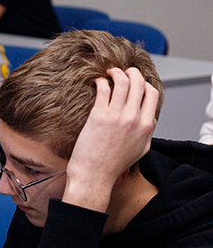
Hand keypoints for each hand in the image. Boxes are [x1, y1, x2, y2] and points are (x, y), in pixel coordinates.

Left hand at [63, 67, 158, 212]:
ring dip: (116, 72)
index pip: (152, 93)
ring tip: (109, 72)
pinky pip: (104, 89)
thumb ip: (147, 132)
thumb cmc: (113, 165)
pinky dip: (102, 81)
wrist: (94, 175)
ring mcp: (117, 116)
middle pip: (139, 83)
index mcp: (146, 125)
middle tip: (123, 71)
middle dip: (132, 72)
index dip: (144, 83)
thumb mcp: (140, 149)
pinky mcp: (98, 116)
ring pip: (123, 82)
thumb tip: (149, 118)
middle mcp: (134, 119)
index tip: (136, 81)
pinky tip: (97, 82)